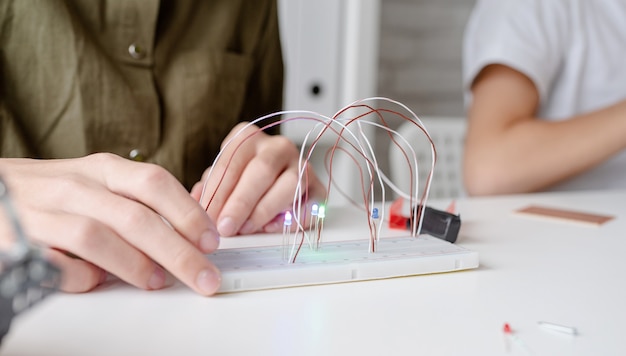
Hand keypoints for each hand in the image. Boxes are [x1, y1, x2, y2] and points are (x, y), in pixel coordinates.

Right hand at [0, 154, 220, 294]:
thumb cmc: (56, 192)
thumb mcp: (100, 183)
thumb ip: (139, 200)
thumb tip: (189, 230)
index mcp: (103, 169)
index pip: (155, 183)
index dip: (188, 213)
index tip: (212, 241)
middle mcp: (76, 185)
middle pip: (136, 217)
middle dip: (177, 252)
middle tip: (203, 276)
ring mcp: (44, 211)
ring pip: (97, 237)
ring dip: (134, 264)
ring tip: (157, 282)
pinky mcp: (16, 239)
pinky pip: (55, 263)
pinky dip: (82, 276)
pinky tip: (98, 281)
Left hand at [191, 122, 325, 235]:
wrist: (277, 185)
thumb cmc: (242, 182)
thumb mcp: (220, 181)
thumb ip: (209, 189)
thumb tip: (197, 200)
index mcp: (248, 138)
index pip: (231, 162)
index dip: (218, 192)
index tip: (207, 215)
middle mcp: (277, 147)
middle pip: (261, 170)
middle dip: (241, 202)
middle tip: (225, 226)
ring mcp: (302, 165)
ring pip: (289, 183)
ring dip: (265, 209)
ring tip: (247, 228)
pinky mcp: (318, 187)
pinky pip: (311, 201)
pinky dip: (293, 217)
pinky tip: (274, 227)